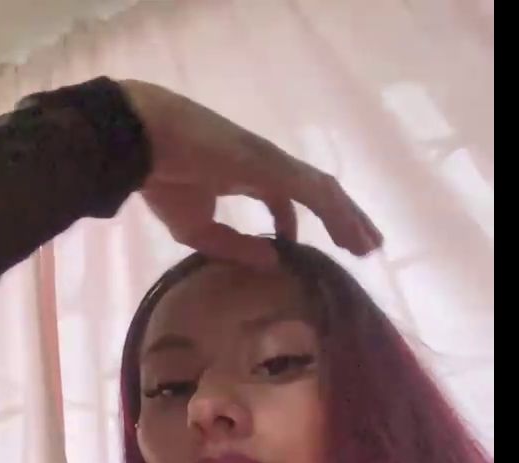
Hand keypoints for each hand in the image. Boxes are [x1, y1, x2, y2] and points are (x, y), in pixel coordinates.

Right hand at [119, 80, 382, 268]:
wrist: (149, 143)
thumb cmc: (165, 180)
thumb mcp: (197, 229)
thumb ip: (235, 247)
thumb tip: (275, 262)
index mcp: (245, 176)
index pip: (281, 198)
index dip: (291, 222)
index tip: (294, 247)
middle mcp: (268, 166)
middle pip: (315, 194)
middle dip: (340, 220)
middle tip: (360, 247)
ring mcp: (277, 164)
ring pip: (326, 193)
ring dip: (351, 219)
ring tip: (369, 247)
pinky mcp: (279, 167)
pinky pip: (319, 194)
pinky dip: (340, 215)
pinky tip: (354, 237)